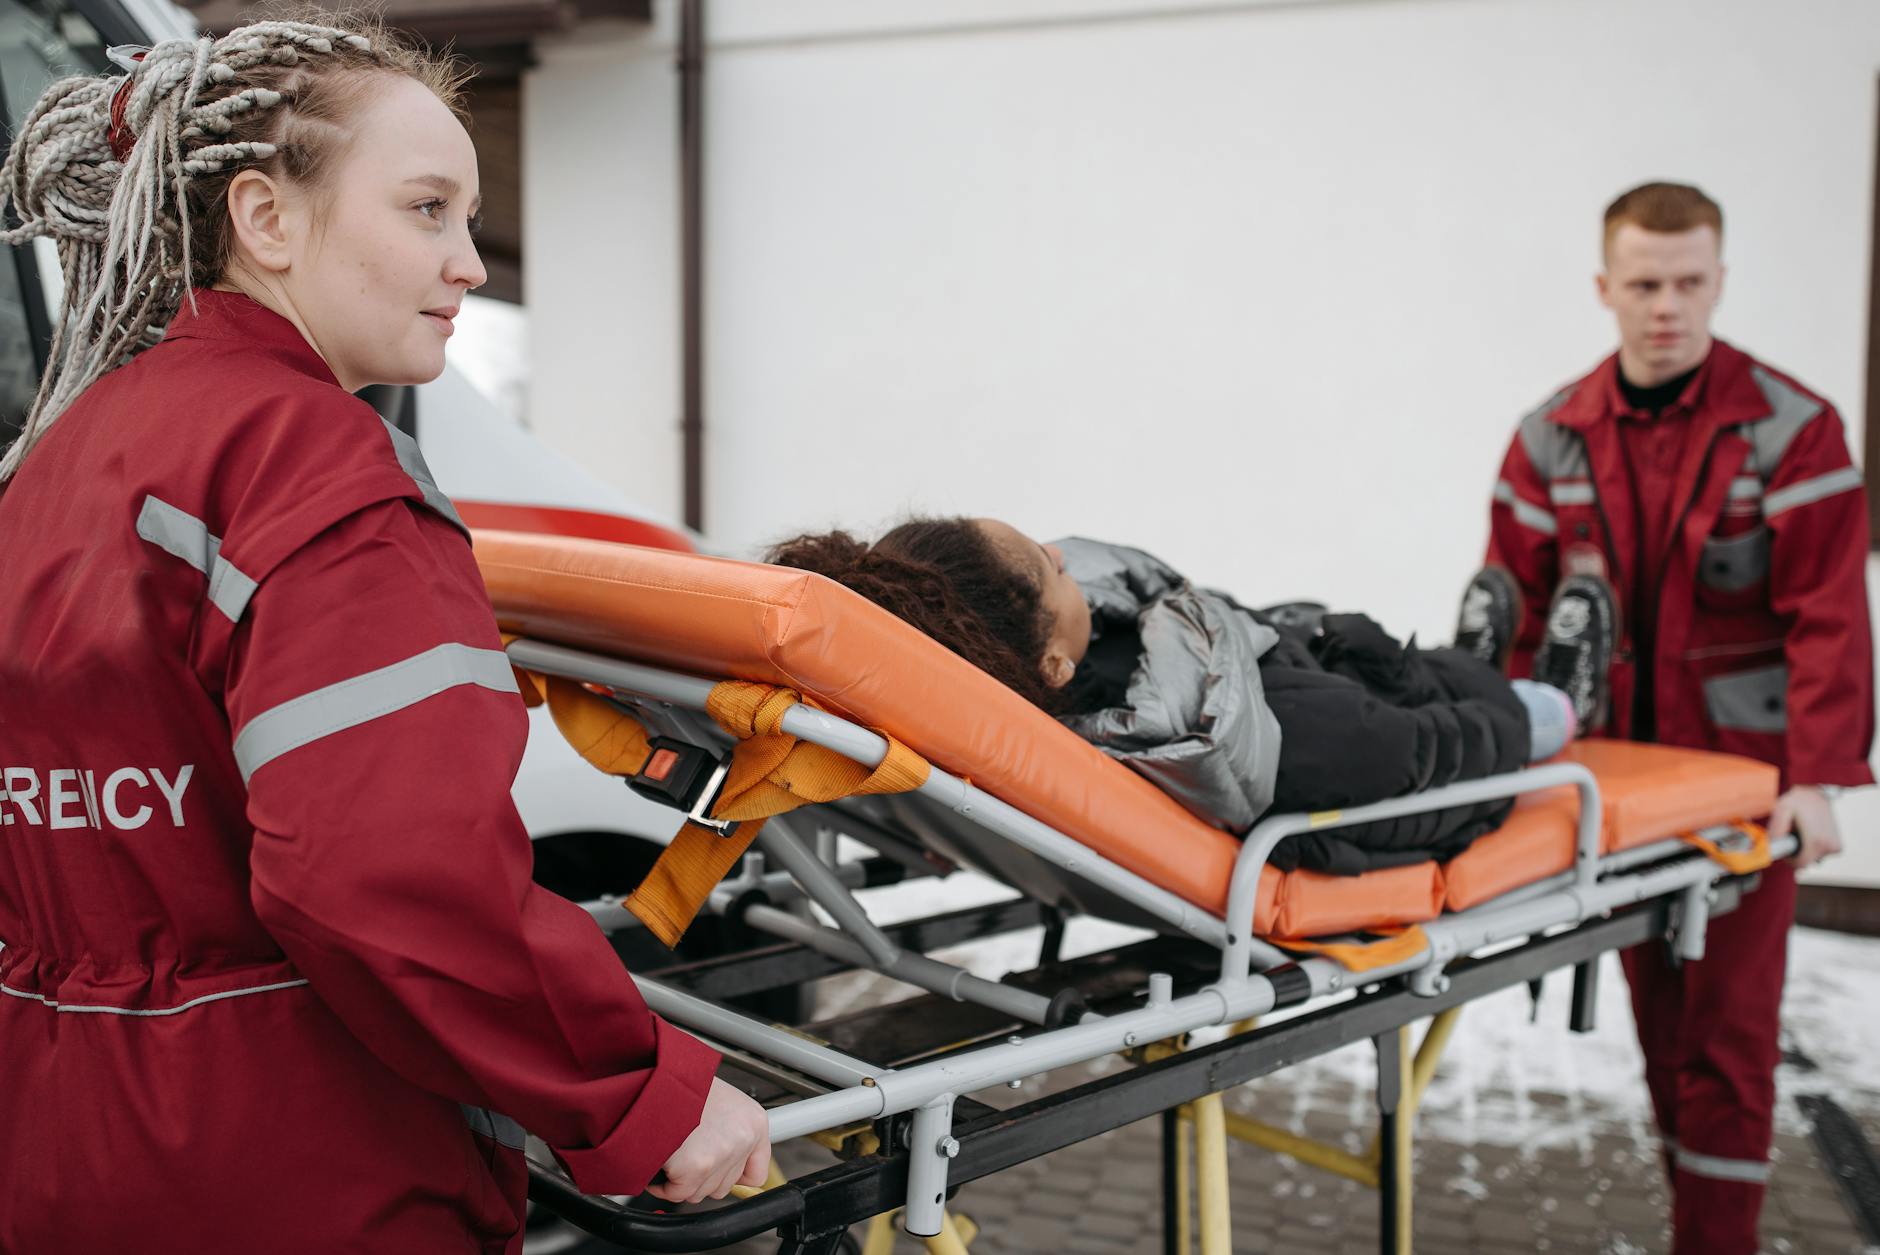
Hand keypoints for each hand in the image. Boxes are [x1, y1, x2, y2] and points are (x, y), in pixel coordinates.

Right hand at [646, 1077, 770, 1204]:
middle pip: (723, 1187)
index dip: (729, 1176)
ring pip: (700, 1192)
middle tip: (684, 1155)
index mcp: (754, 1122)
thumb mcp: (721, 1102)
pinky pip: (678, 1192)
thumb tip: (724, 1167)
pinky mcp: (695, 1166)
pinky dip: (664, 1185)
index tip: (715, 1172)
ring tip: (671, 1154)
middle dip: (700, 1178)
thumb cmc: (684, 1084)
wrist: (658, 1074)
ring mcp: (721, 1154)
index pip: (756, 1174)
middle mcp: (743, 1139)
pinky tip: (660, 1163)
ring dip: (681, 1181)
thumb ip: (730, 1134)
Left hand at [1770, 785, 1842, 869]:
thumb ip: (1776, 829)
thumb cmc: (1799, 800)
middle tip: (1792, 833)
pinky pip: (1819, 853)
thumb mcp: (1782, 809)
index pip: (1800, 864)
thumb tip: (1772, 847)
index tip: (1785, 845)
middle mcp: (1830, 847)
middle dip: (1796, 850)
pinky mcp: (1838, 846)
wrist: (1819, 793)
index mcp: (1817, 841)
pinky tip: (1811, 832)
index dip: (1788, 857)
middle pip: (1806, 861)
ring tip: (1803, 830)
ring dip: (1804, 848)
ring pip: (1813, 858)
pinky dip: (1813, 846)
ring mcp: (1836, 847)